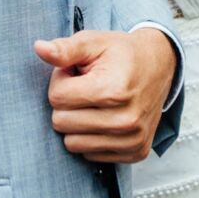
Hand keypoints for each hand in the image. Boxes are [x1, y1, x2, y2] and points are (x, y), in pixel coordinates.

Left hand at [35, 27, 175, 162]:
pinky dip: (91, 137)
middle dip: (67, 103)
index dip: (61, 81)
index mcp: (112, 91)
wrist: (159, 65)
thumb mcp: (93, 42)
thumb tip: (39, 48)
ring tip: (94, 102)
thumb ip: (65, 49)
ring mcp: (132, 139)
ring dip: (77, 123)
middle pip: (61, 123)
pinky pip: (90, 155)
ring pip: (72, 143)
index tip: (76, 73)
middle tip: (85, 87)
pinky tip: (104, 117)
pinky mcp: (136, 152)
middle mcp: (125, 120)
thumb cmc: (121, 54)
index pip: (57, 98)